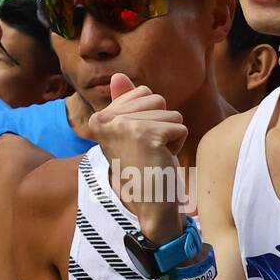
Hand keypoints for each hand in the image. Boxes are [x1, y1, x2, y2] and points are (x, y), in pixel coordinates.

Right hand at [88, 73, 187, 239]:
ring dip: (171, 135)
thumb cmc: (142, 166)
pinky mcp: (149, 135)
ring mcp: (127, 126)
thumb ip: (123, 103)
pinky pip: (180, 127)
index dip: (150, 116)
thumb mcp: (129, 132)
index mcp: (98, 118)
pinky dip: (179, 144)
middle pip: (157, 99)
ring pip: (171, 113)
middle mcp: (107, 120)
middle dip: (162, 123)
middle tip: (149, 148)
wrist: (149, 203)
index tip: (139, 140)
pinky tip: (164, 158)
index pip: (141, 91)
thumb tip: (118, 76)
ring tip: (156, 153)